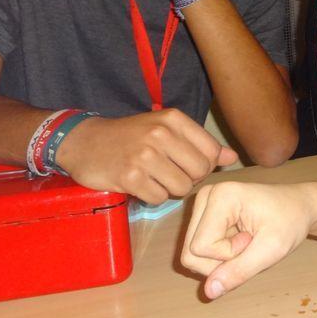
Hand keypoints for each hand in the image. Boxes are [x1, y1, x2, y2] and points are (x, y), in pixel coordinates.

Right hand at [55, 109, 236, 203]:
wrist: (84, 142)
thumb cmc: (130, 136)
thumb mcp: (166, 129)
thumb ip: (200, 143)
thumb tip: (232, 157)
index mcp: (173, 119)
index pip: (212, 151)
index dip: (205, 165)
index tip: (188, 165)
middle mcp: (160, 134)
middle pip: (200, 171)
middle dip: (189, 179)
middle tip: (170, 174)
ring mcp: (144, 155)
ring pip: (181, 188)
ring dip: (170, 190)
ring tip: (154, 178)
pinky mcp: (129, 176)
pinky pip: (159, 198)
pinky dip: (152, 197)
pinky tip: (140, 185)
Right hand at [181, 181, 315, 298]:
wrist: (299, 207)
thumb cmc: (291, 222)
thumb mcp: (272, 249)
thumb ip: (240, 271)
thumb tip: (208, 292)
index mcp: (220, 196)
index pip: (200, 248)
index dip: (228, 256)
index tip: (253, 239)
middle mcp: (205, 196)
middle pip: (191, 253)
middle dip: (222, 261)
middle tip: (250, 243)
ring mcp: (202, 205)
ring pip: (192, 255)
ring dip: (222, 259)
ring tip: (247, 241)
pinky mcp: (204, 215)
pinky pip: (199, 251)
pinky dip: (220, 255)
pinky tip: (239, 240)